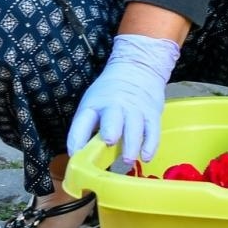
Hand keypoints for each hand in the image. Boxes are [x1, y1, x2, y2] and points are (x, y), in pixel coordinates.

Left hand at [66, 33, 181, 162]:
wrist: (137, 68)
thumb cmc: (110, 94)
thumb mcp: (93, 105)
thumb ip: (88, 129)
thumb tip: (80, 156)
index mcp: (94, 105)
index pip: (82, 121)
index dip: (77, 138)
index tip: (75, 153)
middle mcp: (114, 106)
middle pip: (112, 118)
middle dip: (111, 129)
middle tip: (109, 141)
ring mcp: (135, 110)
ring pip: (134, 127)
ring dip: (131, 144)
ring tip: (127, 159)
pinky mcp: (152, 115)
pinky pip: (152, 132)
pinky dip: (150, 145)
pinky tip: (146, 157)